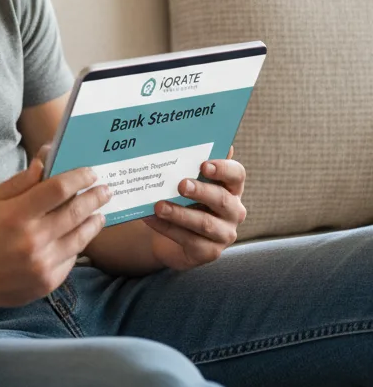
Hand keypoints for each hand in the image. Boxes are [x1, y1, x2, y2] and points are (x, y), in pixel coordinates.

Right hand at [0, 158, 110, 309]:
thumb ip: (21, 181)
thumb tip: (45, 160)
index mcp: (16, 215)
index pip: (58, 189)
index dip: (78, 177)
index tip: (90, 172)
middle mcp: (33, 240)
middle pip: (75, 212)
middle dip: (94, 197)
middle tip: (105, 189)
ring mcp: (42, 264)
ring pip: (80, 238)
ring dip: (93, 221)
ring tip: (99, 212)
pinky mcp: (47, 282)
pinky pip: (71, 259)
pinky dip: (78, 244)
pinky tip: (79, 234)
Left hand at [141, 149, 246, 270]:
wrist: (171, 233)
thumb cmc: (181, 198)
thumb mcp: (185, 179)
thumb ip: (189, 161)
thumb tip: (189, 134)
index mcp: (230, 187)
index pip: (237, 175)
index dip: (223, 169)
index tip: (204, 164)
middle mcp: (233, 211)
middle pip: (222, 199)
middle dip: (201, 191)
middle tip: (180, 184)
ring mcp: (224, 234)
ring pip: (205, 224)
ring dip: (180, 213)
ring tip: (158, 205)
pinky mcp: (208, 252)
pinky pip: (189, 241)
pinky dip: (167, 228)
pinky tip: (149, 218)